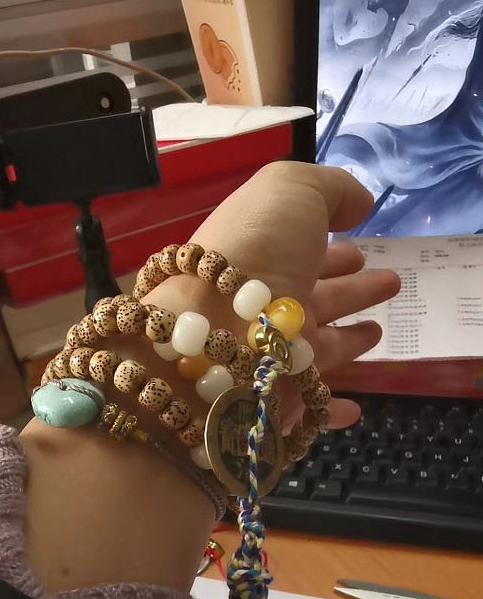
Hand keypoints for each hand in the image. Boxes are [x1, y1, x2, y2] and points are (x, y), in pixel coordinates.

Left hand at [190, 161, 400, 428]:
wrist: (211, 329)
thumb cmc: (255, 251)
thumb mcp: (293, 190)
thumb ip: (331, 189)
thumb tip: (360, 205)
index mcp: (262, 258)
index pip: (301, 254)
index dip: (332, 251)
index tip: (360, 251)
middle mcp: (260, 308)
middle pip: (312, 301)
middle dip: (349, 290)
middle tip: (386, 282)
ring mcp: (266, 358)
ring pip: (316, 350)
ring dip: (348, 341)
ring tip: (377, 332)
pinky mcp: (275, 400)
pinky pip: (308, 408)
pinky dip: (331, 409)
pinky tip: (354, 409)